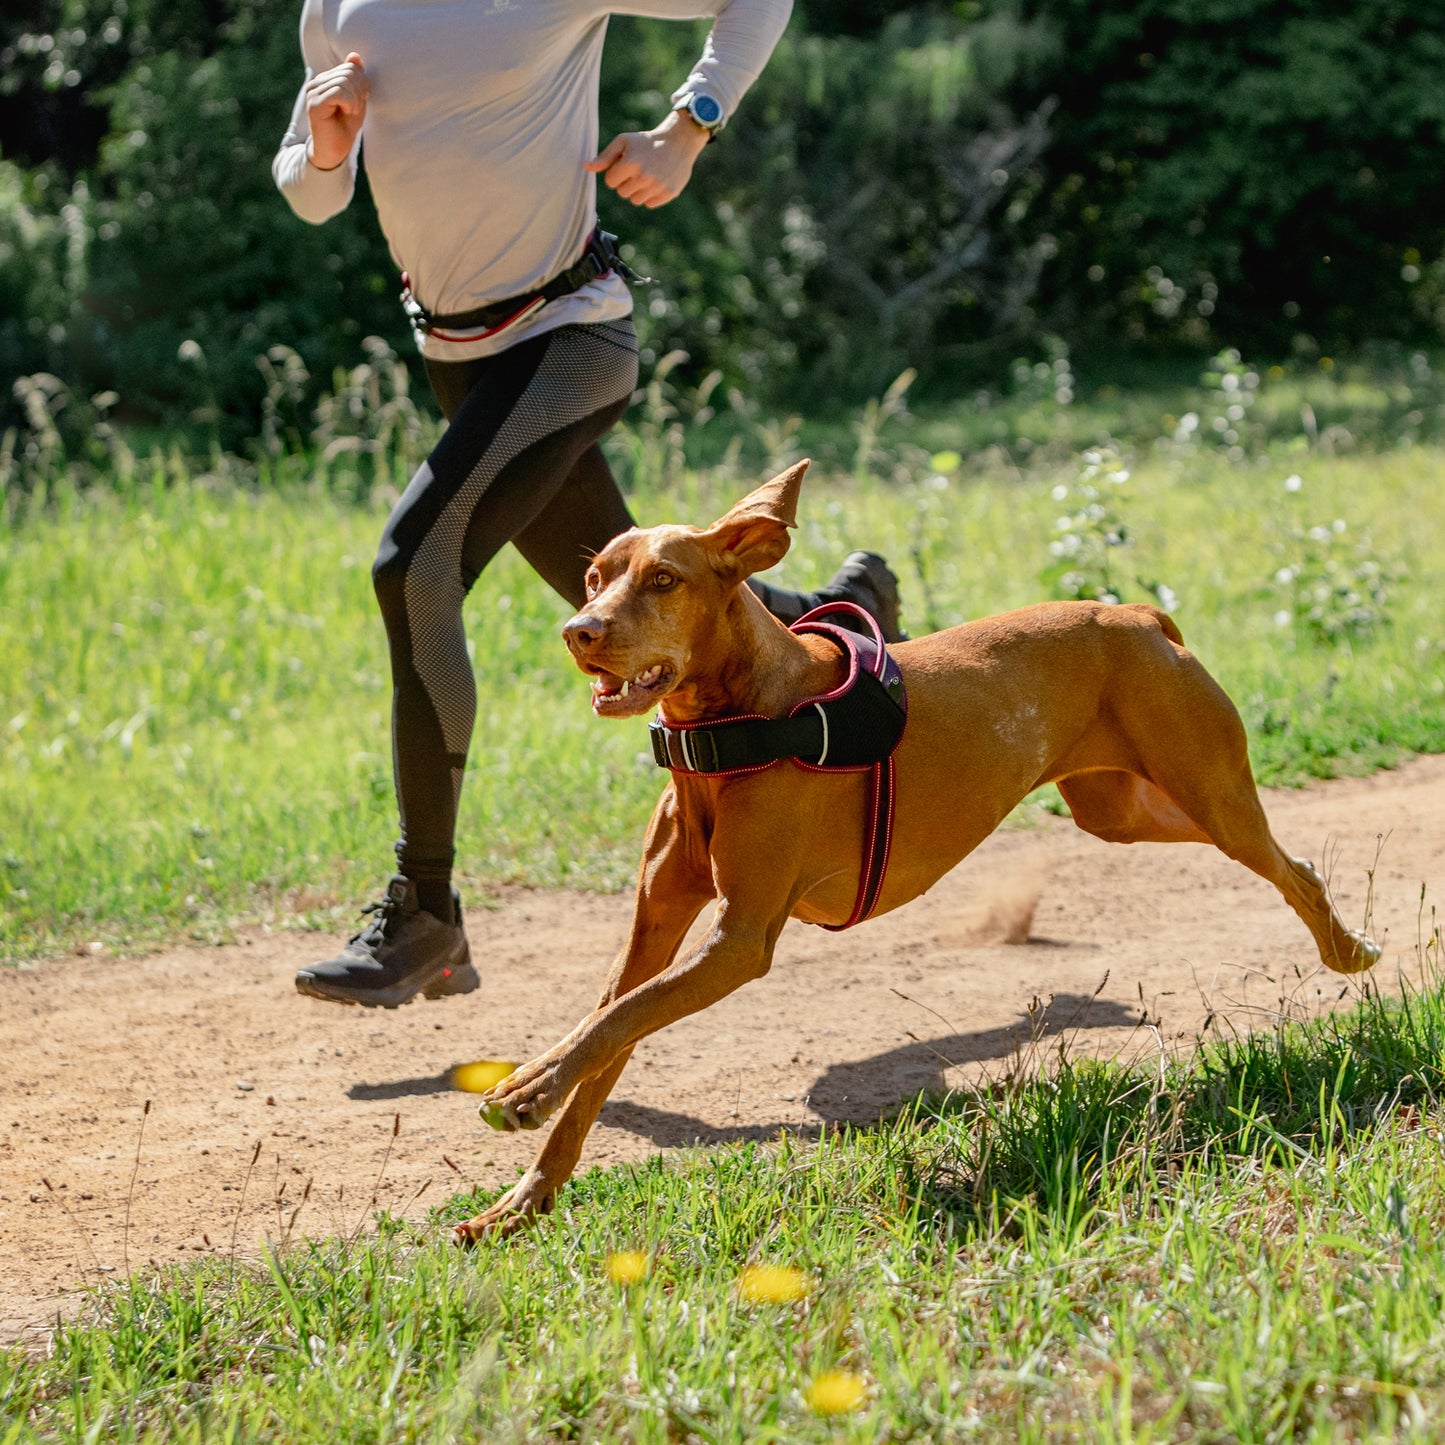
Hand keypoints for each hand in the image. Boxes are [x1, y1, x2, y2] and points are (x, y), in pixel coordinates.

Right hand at [305, 51, 368, 171]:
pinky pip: (339, 92)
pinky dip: (350, 103)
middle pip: (348, 72)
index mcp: (326, 80)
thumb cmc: (345, 127)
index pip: (351, 67)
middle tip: (355, 109)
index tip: (360, 102)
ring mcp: (313, 92)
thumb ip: (356, 79)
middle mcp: (317, 83)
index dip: (362, 85)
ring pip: (344, 82)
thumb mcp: (357, 100)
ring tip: (350, 112)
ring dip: (356, 100)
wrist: (335, 151)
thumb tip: (355, 55)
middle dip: (359, 92)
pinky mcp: (314, 103)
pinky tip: (347, 113)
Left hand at [585, 109, 709, 208]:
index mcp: (630, 163)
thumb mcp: (624, 141)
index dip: (616, 173)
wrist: (678, 142)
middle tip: (638, 169)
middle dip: (626, 182)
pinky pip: (649, 204)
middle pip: (622, 193)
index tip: (625, 164)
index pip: (610, 182)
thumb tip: (587, 167)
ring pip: (635, 200)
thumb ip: (605, 156)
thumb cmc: (646, 141)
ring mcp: (657, 186)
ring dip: (638, 190)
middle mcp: (644, 176)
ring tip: (647, 175)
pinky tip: (656, 181)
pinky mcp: (668, 193)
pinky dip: (651, 195)